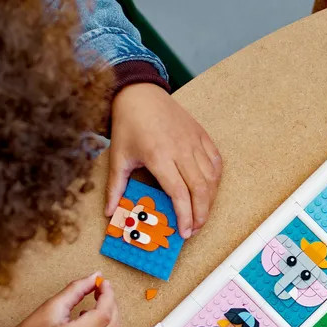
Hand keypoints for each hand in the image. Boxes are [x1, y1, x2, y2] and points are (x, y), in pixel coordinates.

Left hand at [107, 83, 222, 238]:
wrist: (140, 93)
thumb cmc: (129, 124)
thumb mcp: (118, 156)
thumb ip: (115, 187)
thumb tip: (110, 212)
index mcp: (159, 156)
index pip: (179, 193)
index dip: (185, 215)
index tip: (184, 232)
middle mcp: (181, 150)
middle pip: (200, 190)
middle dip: (200, 214)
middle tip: (194, 229)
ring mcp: (194, 142)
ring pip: (211, 178)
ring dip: (209, 200)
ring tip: (201, 214)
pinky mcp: (202, 136)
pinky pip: (216, 162)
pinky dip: (216, 180)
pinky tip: (209, 191)